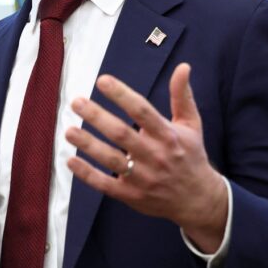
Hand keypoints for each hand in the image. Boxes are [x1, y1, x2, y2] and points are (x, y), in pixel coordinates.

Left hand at [64, 63, 227, 252]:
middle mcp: (155, 156)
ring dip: (88, 144)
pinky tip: (71, 160)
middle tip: (76, 102)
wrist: (198, 200)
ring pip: (111, 159)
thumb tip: (183, 66)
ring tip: (69, 130)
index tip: (102, 80)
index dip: (122, 95)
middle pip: (122, 134)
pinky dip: (87, 174)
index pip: (142, 111)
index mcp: (168, 135)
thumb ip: (182, 96)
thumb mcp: (191, 125)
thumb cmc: (190, 156)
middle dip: (97, 117)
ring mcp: (143, 178)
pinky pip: (105, 184)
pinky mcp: (132, 195)